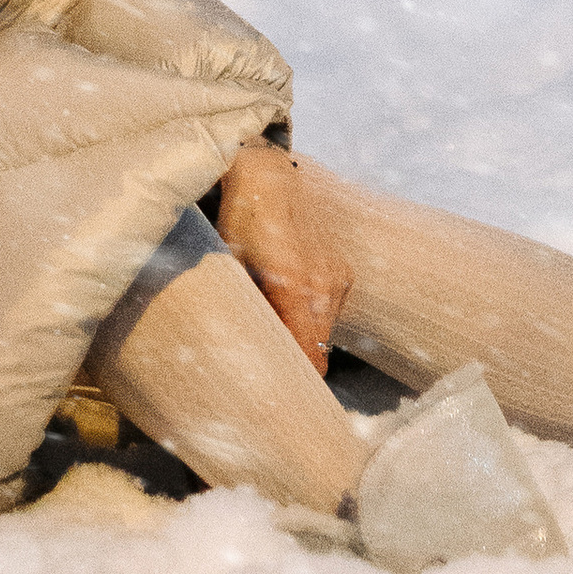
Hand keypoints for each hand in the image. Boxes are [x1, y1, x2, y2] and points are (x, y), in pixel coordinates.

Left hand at [216, 143, 351, 374]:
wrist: (269, 178)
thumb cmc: (241, 221)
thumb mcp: (230, 264)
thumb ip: (240, 307)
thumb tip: (235, 350)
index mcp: (293, 285)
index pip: (309, 355)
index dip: (298, 381)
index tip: (282, 396)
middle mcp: (322, 284)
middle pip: (318, 350)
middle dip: (298, 362)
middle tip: (270, 368)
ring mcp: (337, 276)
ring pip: (324, 331)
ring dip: (304, 337)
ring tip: (275, 328)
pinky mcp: (342, 271)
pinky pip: (329, 310)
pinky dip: (312, 315)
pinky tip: (290, 300)